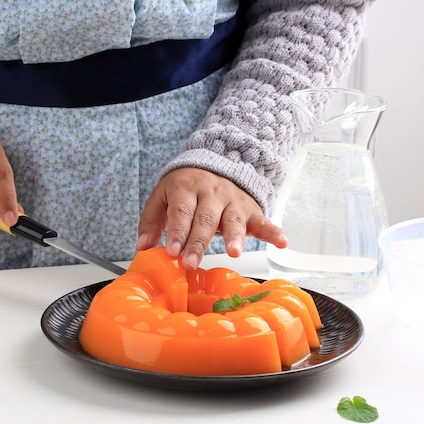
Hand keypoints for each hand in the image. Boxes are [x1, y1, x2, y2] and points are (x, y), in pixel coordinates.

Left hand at [136, 168, 286, 269]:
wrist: (217, 161)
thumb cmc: (186, 187)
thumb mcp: (163, 196)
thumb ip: (152, 221)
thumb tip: (141, 247)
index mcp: (187, 188)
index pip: (181, 212)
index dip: (177, 232)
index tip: (172, 251)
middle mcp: (211, 193)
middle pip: (205, 220)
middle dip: (198, 242)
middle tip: (191, 262)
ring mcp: (233, 200)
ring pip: (234, 219)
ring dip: (234, 236)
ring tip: (233, 252)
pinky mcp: (251, 209)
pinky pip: (263, 220)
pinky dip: (273, 231)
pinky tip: (281, 242)